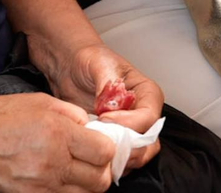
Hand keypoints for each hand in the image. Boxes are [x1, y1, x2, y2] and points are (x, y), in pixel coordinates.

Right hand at [0, 92, 115, 192]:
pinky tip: (59, 179)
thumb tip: (95, 130)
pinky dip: (66, 191)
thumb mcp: (42, 101)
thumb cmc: (3, 115)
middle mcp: (53, 161)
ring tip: (74, 170)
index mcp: (58, 132)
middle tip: (91, 160)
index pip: (105, 152)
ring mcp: (42, 185)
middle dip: (100, 170)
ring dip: (85, 184)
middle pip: (99, 180)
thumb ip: (74, 115)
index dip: (107, 149)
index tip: (100, 145)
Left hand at [52, 46, 164, 176]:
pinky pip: (119, 159)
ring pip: (137, 156)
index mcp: (148, 93)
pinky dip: (107, 160)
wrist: (71, 68)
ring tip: (94, 145)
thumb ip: (108, 84)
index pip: (149, 117)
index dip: (129, 123)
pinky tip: (90, 150)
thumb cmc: (90, 60)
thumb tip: (112, 105)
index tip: (104, 118)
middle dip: (126, 147)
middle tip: (101, 141)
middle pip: (148, 143)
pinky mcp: (116, 141)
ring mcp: (131, 131)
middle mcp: (144, 115)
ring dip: (117, 156)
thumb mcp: (99, 64)